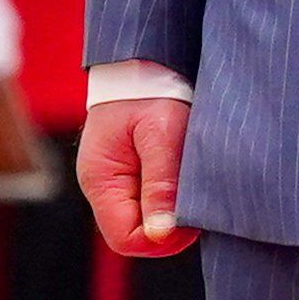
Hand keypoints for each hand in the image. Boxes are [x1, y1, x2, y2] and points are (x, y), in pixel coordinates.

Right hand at [82, 90, 195, 255]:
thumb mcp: (162, 134)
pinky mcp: (128, 174)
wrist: (144, 59)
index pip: (126, 239)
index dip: (162, 240)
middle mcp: (102, 186)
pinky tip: (185, 177)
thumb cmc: (152, 90)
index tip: (192, 218)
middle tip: (198, 199)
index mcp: (100, 179)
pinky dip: (170, 198)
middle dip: (169, 227)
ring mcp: (114, 181)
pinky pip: (149, 202)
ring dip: (172, 211)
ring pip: (145, 221)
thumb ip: (161, 184)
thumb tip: (160, 234)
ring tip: (191, 181)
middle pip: (136, 235)